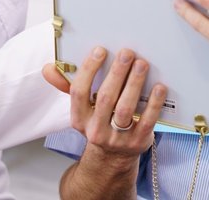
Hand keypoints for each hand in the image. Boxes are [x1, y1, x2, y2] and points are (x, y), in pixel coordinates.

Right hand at [44, 47, 164, 158]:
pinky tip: (159, 86)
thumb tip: (48, 68)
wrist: (112, 158)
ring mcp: (117, 138)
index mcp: (79, 119)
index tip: (101, 50)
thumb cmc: (98, 122)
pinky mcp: (137, 142)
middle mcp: (96, 130)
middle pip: (105, 98)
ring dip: (134, 84)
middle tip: (127, 52)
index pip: (79, 92)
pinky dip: (153, 103)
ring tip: (142, 63)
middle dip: (117, 73)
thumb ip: (67, 86)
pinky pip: (147, 121)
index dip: (89, 70)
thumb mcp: (82, 109)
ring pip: (125, 108)